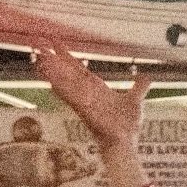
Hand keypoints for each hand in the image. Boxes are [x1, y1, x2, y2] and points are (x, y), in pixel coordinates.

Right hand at [31, 44, 152, 186]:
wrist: (127, 142)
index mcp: (96, 90)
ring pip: (66, 84)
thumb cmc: (128, 126)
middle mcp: (87, 94)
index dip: (68, 57)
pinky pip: (73, 99)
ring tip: (40, 59)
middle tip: (39, 45)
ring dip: (53, 72)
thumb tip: (147, 78)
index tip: (56, 44)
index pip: (80, 69)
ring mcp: (84, 103)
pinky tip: (51, 83)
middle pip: (68, 73)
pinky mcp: (86, 112)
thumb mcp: (135, 101)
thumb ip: (138, 89)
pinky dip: (63, 91)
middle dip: (54, 60)